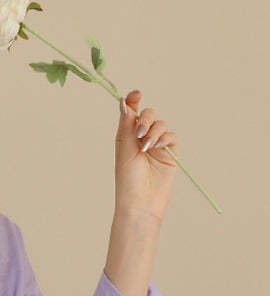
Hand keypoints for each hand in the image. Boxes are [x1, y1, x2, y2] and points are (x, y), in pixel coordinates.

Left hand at [115, 89, 179, 222]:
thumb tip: (124, 101)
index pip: (132, 112)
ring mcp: (157, 145)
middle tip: (139, 132)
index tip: (136, 94)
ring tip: (146, 146)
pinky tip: (157, 147)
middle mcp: (142, 138)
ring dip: (154, 131)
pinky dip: (165, 137)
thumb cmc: (127, 178)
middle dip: (145, 118)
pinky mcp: (170, 152)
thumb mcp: (123, 148)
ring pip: (161, 124)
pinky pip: (171, 136)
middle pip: (148, 114)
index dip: (134, 100)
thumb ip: (126, 124)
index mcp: (127, 136)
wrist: (140, 200)